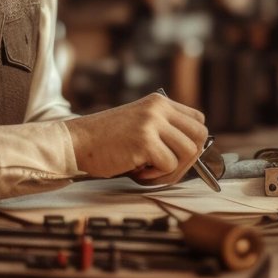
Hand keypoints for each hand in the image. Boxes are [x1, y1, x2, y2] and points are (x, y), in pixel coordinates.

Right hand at [65, 93, 207, 185]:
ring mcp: (152, 123)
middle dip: (189, 159)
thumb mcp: (140, 124)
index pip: (198, 120)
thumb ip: (165, 130)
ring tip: (149, 170)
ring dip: (172, 169)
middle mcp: (158, 108)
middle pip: (200, 136)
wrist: (77, 142)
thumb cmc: (107, 140)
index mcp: (159, 102)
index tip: (176, 155)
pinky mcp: (145, 141)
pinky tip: (138, 170)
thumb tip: (195, 153)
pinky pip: (169, 164)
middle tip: (165, 168)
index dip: (193, 142)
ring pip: (189, 152)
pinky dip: (156, 175)